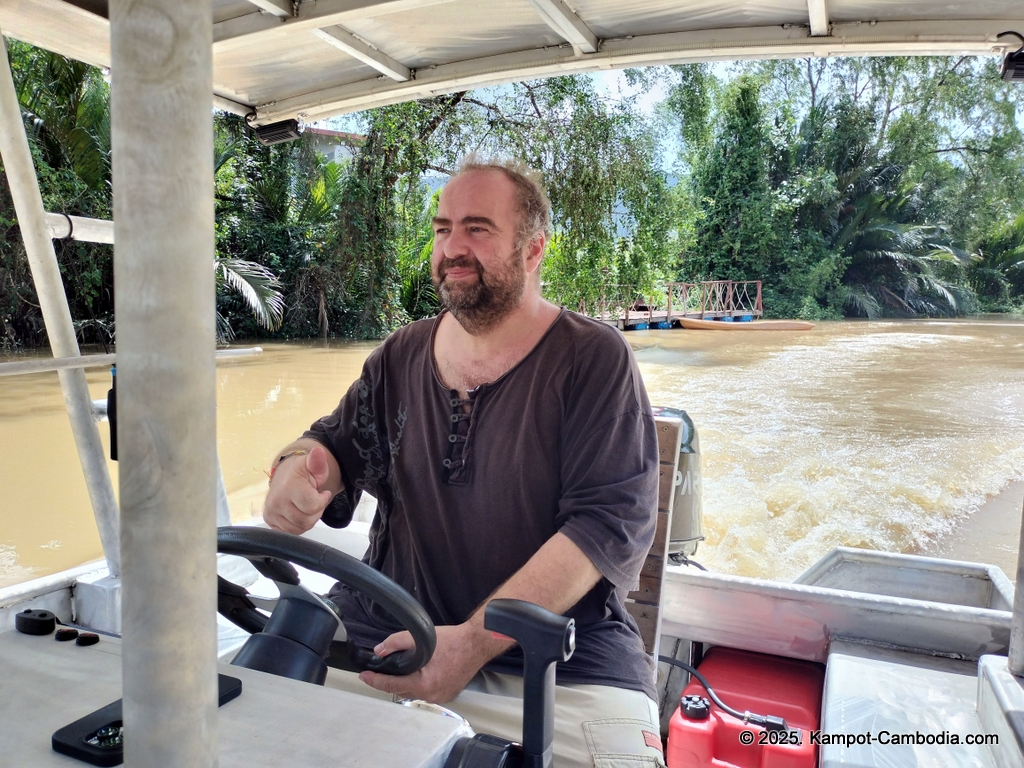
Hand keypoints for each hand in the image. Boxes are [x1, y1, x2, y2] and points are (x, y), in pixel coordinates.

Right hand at [263, 444, 332, 534]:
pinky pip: (289, 532)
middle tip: (314, 500)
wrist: (284, 475)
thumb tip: (318, 452)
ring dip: (307, 520)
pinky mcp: (269, 520)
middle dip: (316, 512)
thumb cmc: (301, 472)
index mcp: (288, 486)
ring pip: (298, 529)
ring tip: (306, 506)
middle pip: (305, 520)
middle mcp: (276, 500)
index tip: (322, 493)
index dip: (322, 501)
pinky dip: (297, 525)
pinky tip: (298, 513)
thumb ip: (318, 461)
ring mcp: (271, 512)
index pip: (312, 506)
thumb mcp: (313, 465)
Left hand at [358, 624, 509, 703]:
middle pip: (401, 690)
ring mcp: (440, 697)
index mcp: (424, 683)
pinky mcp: (447, 695)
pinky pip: (426, 692)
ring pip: (414, 692)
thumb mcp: (421, 638)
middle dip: (390, 681)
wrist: (476, 644)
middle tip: (380, 670)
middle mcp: (431, 695)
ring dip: (405, 683)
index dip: (374, 680)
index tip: (364, 676)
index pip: (391, 685)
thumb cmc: (453, 641)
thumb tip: (380, 650)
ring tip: (399, 670)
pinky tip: (418, 673)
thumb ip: (397, 642)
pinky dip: (419, 684)